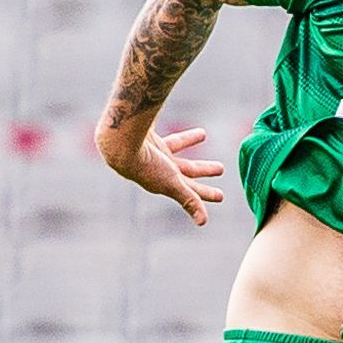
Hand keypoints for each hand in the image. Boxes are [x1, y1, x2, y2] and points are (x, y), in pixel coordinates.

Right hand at [97, 118, 225, 224]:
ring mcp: (154, 151)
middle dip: (204, 170)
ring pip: (176, 147)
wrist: (120, 144)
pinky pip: (164, 129)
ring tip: (203, 133)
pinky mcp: (148, 135)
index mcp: (166, 182)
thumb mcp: (172, 183)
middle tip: (221, 168)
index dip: (206, 194)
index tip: (221, 196)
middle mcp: (160, 168)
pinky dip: (172, 127)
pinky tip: (177, 119)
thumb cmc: (147, 166)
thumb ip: (189, 200)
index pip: (191, 191)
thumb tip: (203, 223)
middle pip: (188, 170)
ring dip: (190, 140)